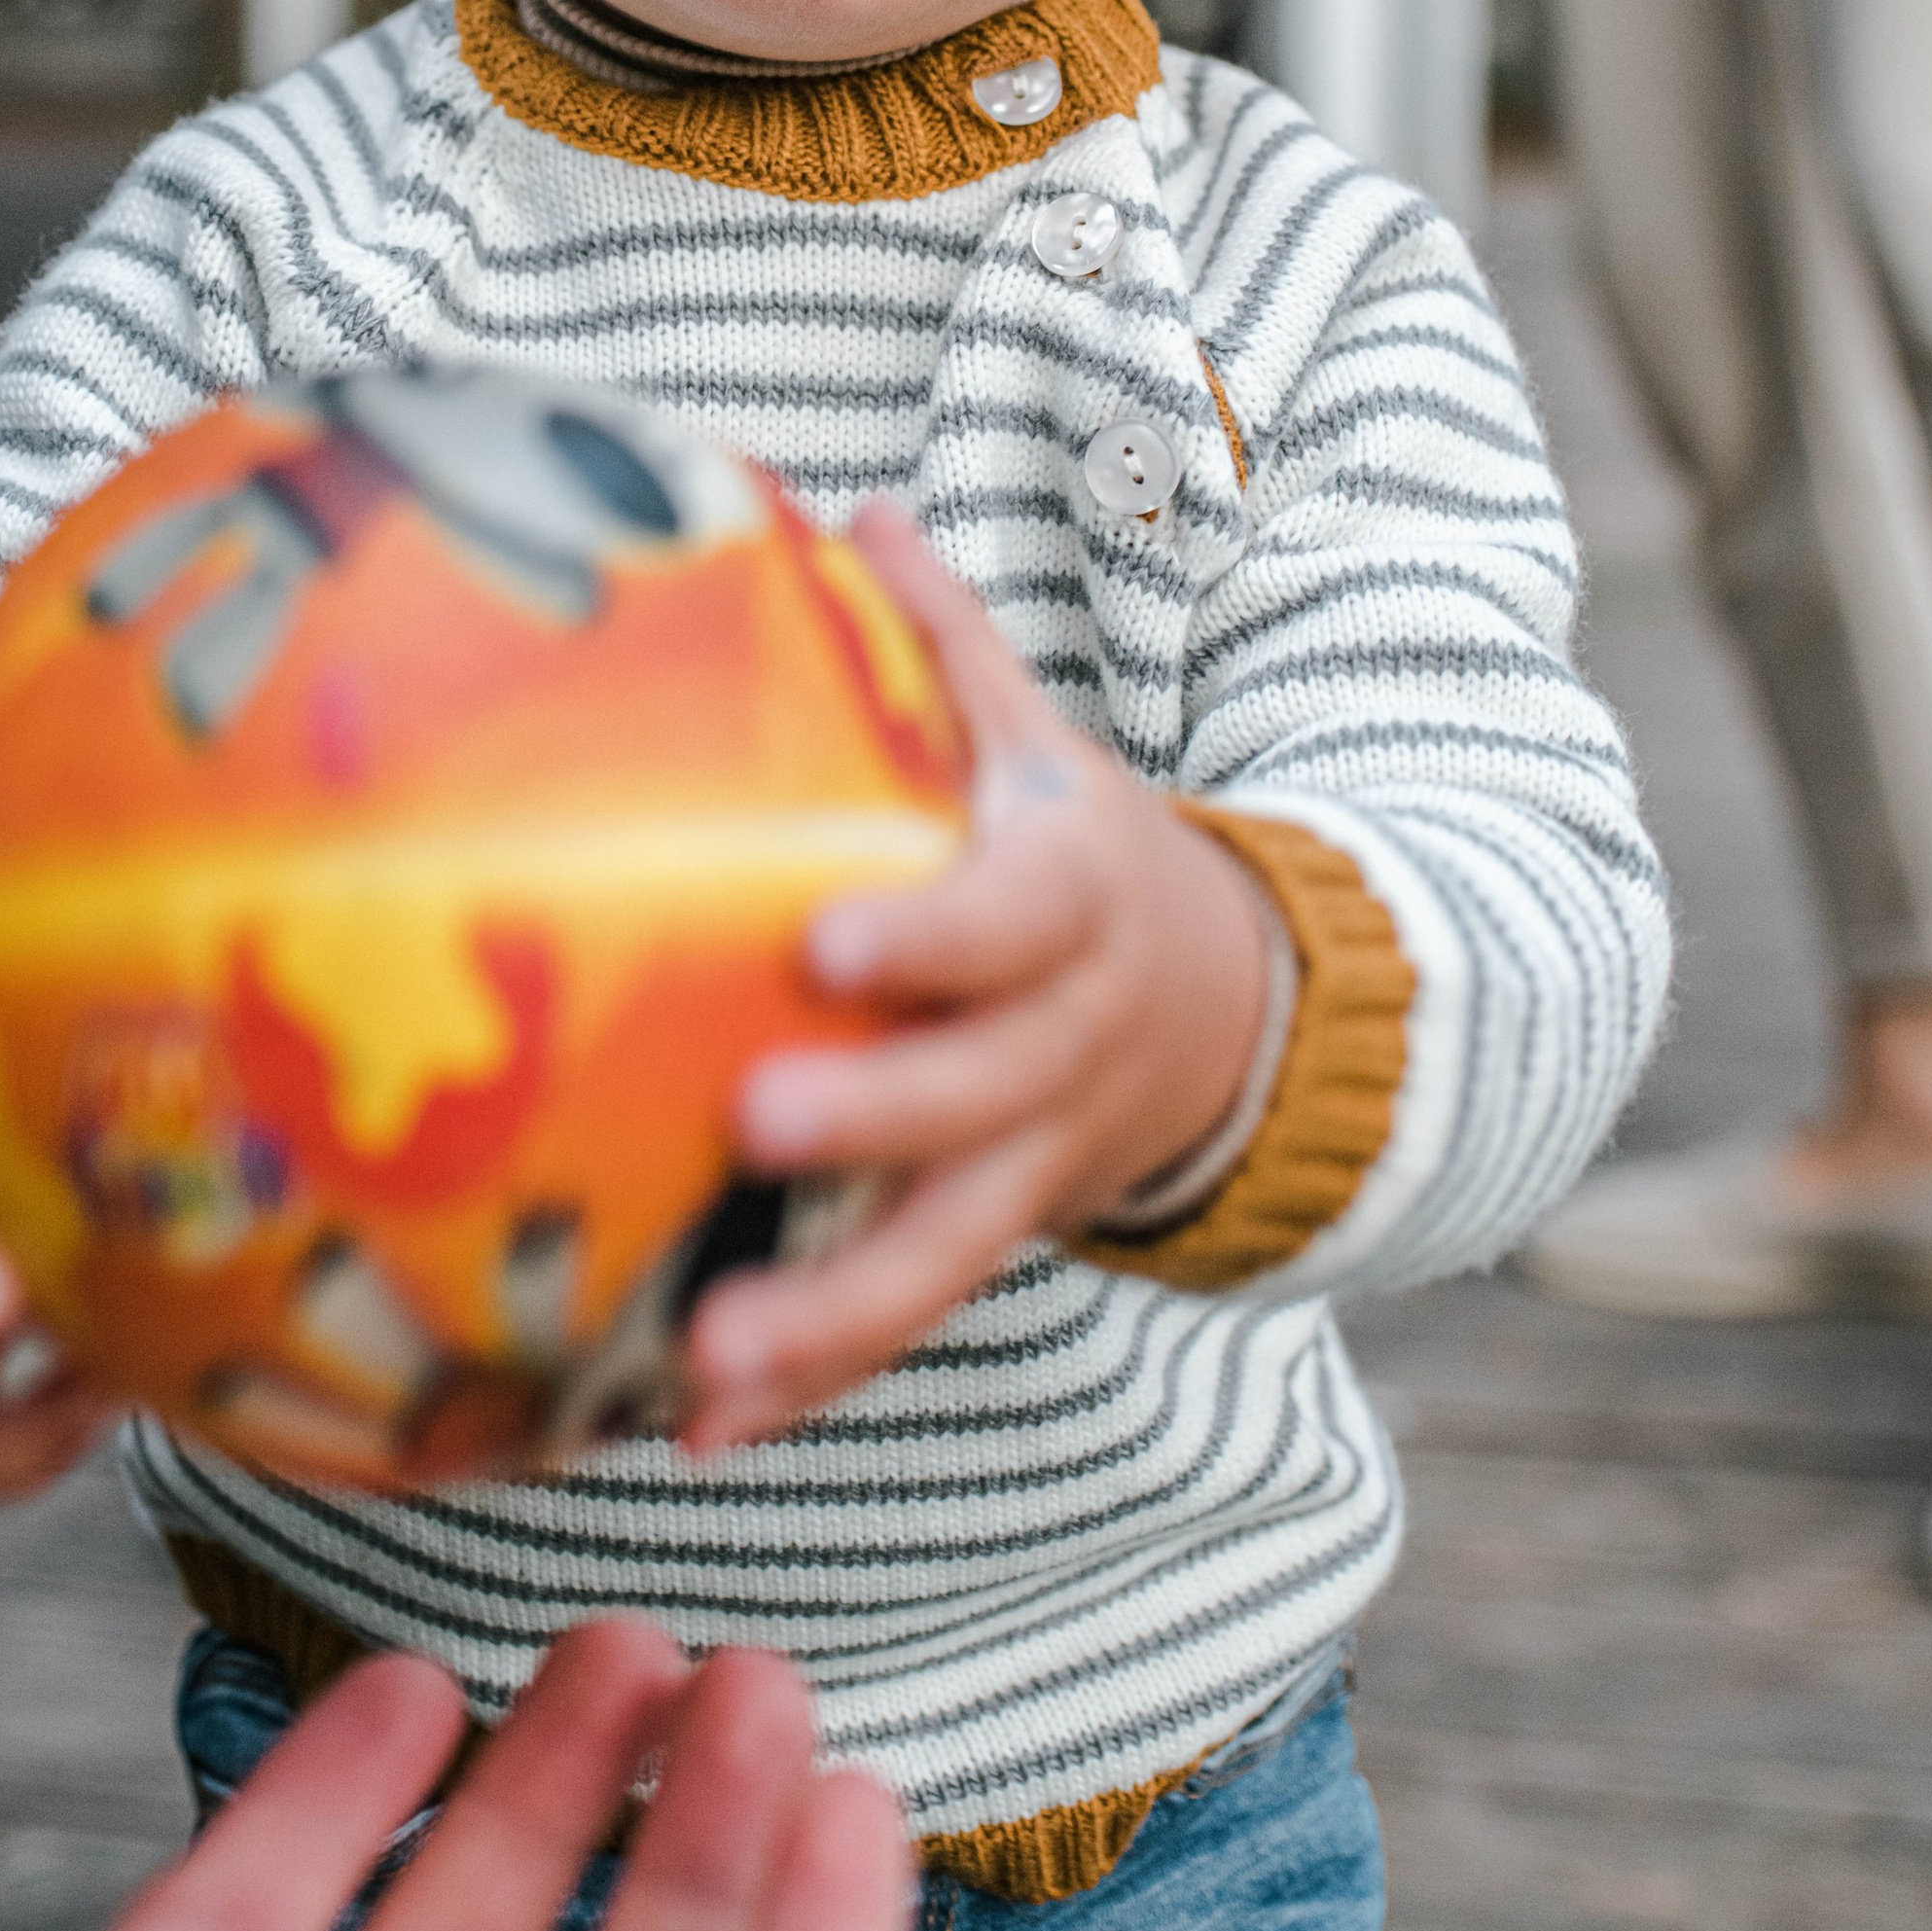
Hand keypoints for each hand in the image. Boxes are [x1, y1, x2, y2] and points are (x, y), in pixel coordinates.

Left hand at [687, 503, 1272, 1448]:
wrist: (1231, 1004)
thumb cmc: (1078, 844)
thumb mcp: (1042, 733)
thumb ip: (944, 638)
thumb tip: (850, 503)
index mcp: (1072, 895)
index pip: (1015, 914)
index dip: (936, 934)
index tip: (830, 945)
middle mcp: (1066, 1041)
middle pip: (983, 1093)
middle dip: (876, 1119)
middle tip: (752, 1125)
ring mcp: (1038, 1157)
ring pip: (949, 1247)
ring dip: (832, 1314)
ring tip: (710, 1361)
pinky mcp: (996, 1235)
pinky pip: (908, 1317)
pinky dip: (816, 1378)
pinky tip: (700, 1428)